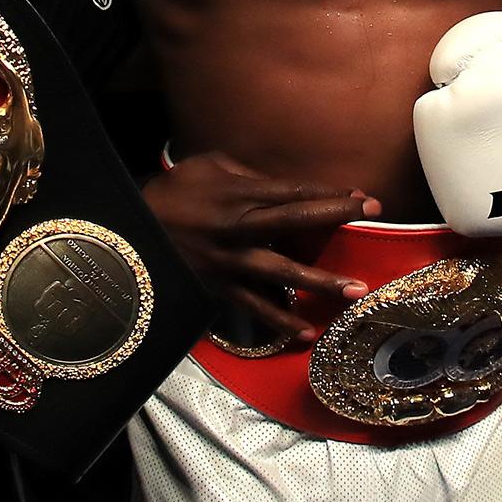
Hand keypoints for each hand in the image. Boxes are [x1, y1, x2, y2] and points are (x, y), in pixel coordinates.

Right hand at [142, 153, 378, 344]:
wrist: (129, 231)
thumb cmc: (174, 192)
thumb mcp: (209, 168)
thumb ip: (249, 175)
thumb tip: (284, 187)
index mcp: (236, 194)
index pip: (292, 191)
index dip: (328, 193)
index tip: (361, 196)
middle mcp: (237, 228)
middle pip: (293, 221)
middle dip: (334, 218)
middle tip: (373, 217)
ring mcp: (230, 262)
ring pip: (281, 272)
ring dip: (320, 281)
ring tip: (355, 291)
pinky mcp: (219, 288)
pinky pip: (254, 308)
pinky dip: (279, 322)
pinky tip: (306, 334)